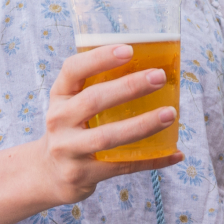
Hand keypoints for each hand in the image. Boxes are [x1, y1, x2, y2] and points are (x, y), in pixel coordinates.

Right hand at [37, 44, 183, 204]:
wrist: (48, 173)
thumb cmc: (71, 128)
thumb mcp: (72, 103)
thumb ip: (98, 86)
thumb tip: (152, 70)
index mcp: (60, 96)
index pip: (73, 70)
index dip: (99, 58)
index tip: (128, 50)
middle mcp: (59, 120)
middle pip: (94, 101)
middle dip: (129, 87)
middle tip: (158, 77)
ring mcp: (68, 149)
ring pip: (108, 136)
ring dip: (143, 124)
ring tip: (170, 114)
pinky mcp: (83, 174)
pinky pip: (123, 166)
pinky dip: (152, 160)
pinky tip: (174, 153)